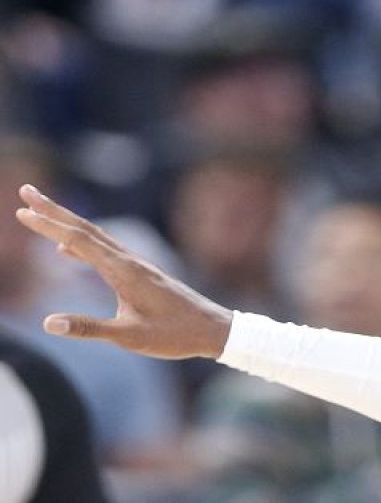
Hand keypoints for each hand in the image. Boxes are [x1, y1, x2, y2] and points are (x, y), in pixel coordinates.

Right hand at [15, 185, 231, 358]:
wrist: (213, 329)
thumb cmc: (174, 335)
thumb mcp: (128, 337)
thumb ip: (89, 328)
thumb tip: (48, 323)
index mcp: (124, 271)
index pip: (79, 241)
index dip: (49, 226)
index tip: (22, 210)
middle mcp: (130, 261)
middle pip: (85, 229)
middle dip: (54, 210)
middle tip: (26, 190)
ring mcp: (136, 265)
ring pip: (95, 237)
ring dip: (66, 224)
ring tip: (40, 213)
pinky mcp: (140, 273)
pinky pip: (104, 252)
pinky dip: (81, 245)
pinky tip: (66, 251)